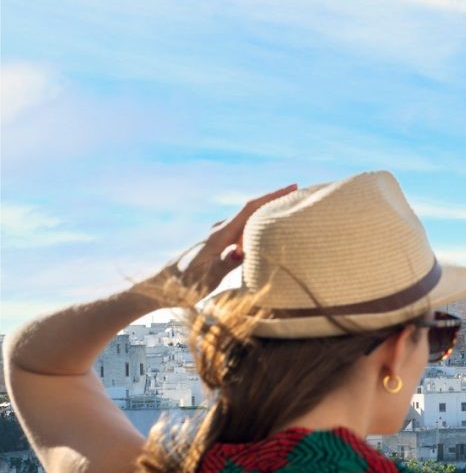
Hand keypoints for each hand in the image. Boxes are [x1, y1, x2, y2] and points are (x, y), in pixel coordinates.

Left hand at [152, 184, 297, 299]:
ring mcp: (216, 236)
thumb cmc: (183, 286)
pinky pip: (241, 230)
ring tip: (288, 214)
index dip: (272, 196)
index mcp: (219, 235)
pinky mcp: (215, 244)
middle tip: (299, 199)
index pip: (250, 208)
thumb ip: (226, 264)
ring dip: (266, 215)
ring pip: (246, 220)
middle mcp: (219, 231)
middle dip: (275, 202)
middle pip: (251, 210)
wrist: (159, 286)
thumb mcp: (206, 279)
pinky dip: (256, 228)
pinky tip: (264, 235)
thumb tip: (242, 251)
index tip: (293, 186)